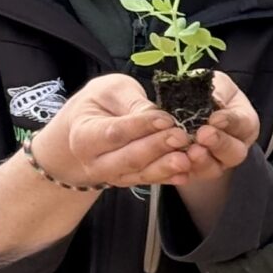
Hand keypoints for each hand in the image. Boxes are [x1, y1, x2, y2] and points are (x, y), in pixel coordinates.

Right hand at [32, 75, 197, 188]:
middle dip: (157, 148)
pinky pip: (150, 181)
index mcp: (84, 135)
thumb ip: (131, 102)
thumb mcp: (111, 91)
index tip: (166, 119)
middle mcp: (96, 162)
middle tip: (181, 137)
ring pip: (141, 175)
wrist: (85, 127)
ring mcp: (113, 175)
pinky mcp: (130, 181)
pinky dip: (169, 178)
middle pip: (129, 158)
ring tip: (187, 158)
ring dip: (166, 168)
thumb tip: (157, 115)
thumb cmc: (100, 103)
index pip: (115, 132)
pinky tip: (186, 173)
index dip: (141, 126)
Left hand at [163, 74, 260, 184]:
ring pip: (214, 168)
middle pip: (234, 152)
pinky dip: (182, 171)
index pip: (242, 124)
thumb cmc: (206, 94)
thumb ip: (216, 91)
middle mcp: (234, 147)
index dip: (230, 122)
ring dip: (202, 161)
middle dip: (219, 144)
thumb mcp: (214, 85)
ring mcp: (215, 163)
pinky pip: (189, 176)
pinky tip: (174, 163)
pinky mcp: (194, 172)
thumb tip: (214, 100)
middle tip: (203, 135)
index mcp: (244, 123)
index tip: (216, 118)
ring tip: (190, 151)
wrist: (186, 109)